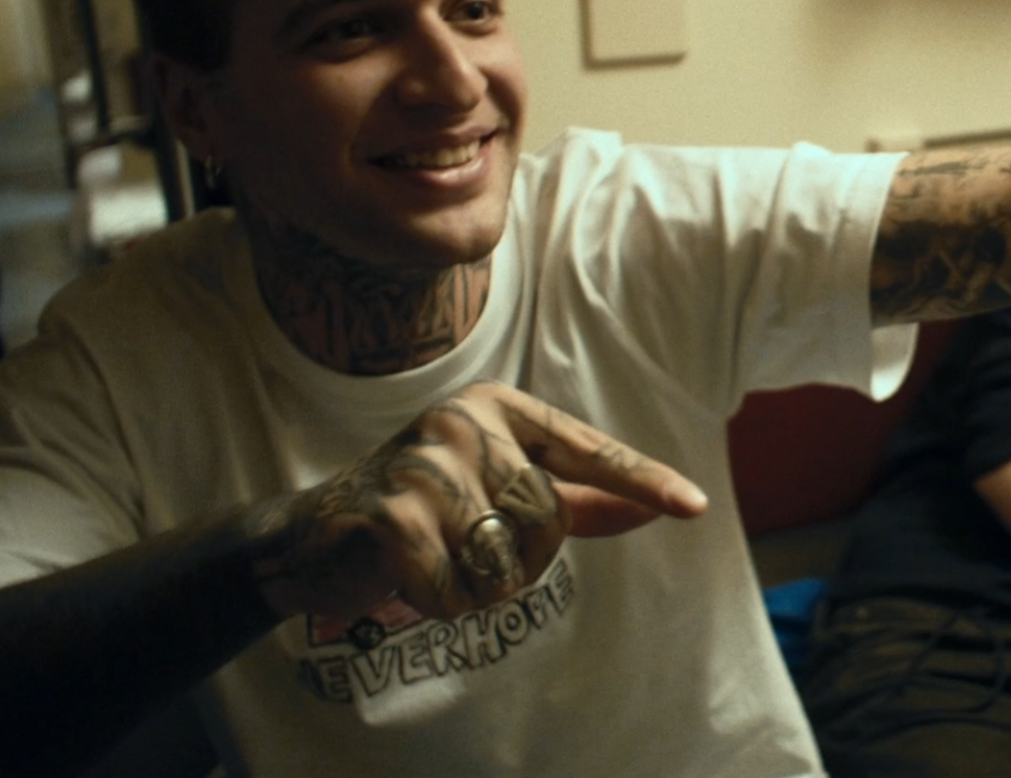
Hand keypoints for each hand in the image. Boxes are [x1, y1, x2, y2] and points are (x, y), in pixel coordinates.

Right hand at [253, 381, 706, 621]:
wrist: (314, 539)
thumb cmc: (425, 513)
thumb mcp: (501, 494)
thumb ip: (575, 499)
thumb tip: (650, 506)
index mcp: (498, 408)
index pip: (588, 450)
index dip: (643, 481)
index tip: (695, 506)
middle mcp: (463, 420)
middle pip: (548, 521)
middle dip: (519, 560)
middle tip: (465, 549)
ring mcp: (424, 462)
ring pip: (506, 560)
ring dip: (477, 585)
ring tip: (435, 559)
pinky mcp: (392, 514)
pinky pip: (456, 589)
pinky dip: (438, 602)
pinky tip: (404, 577)